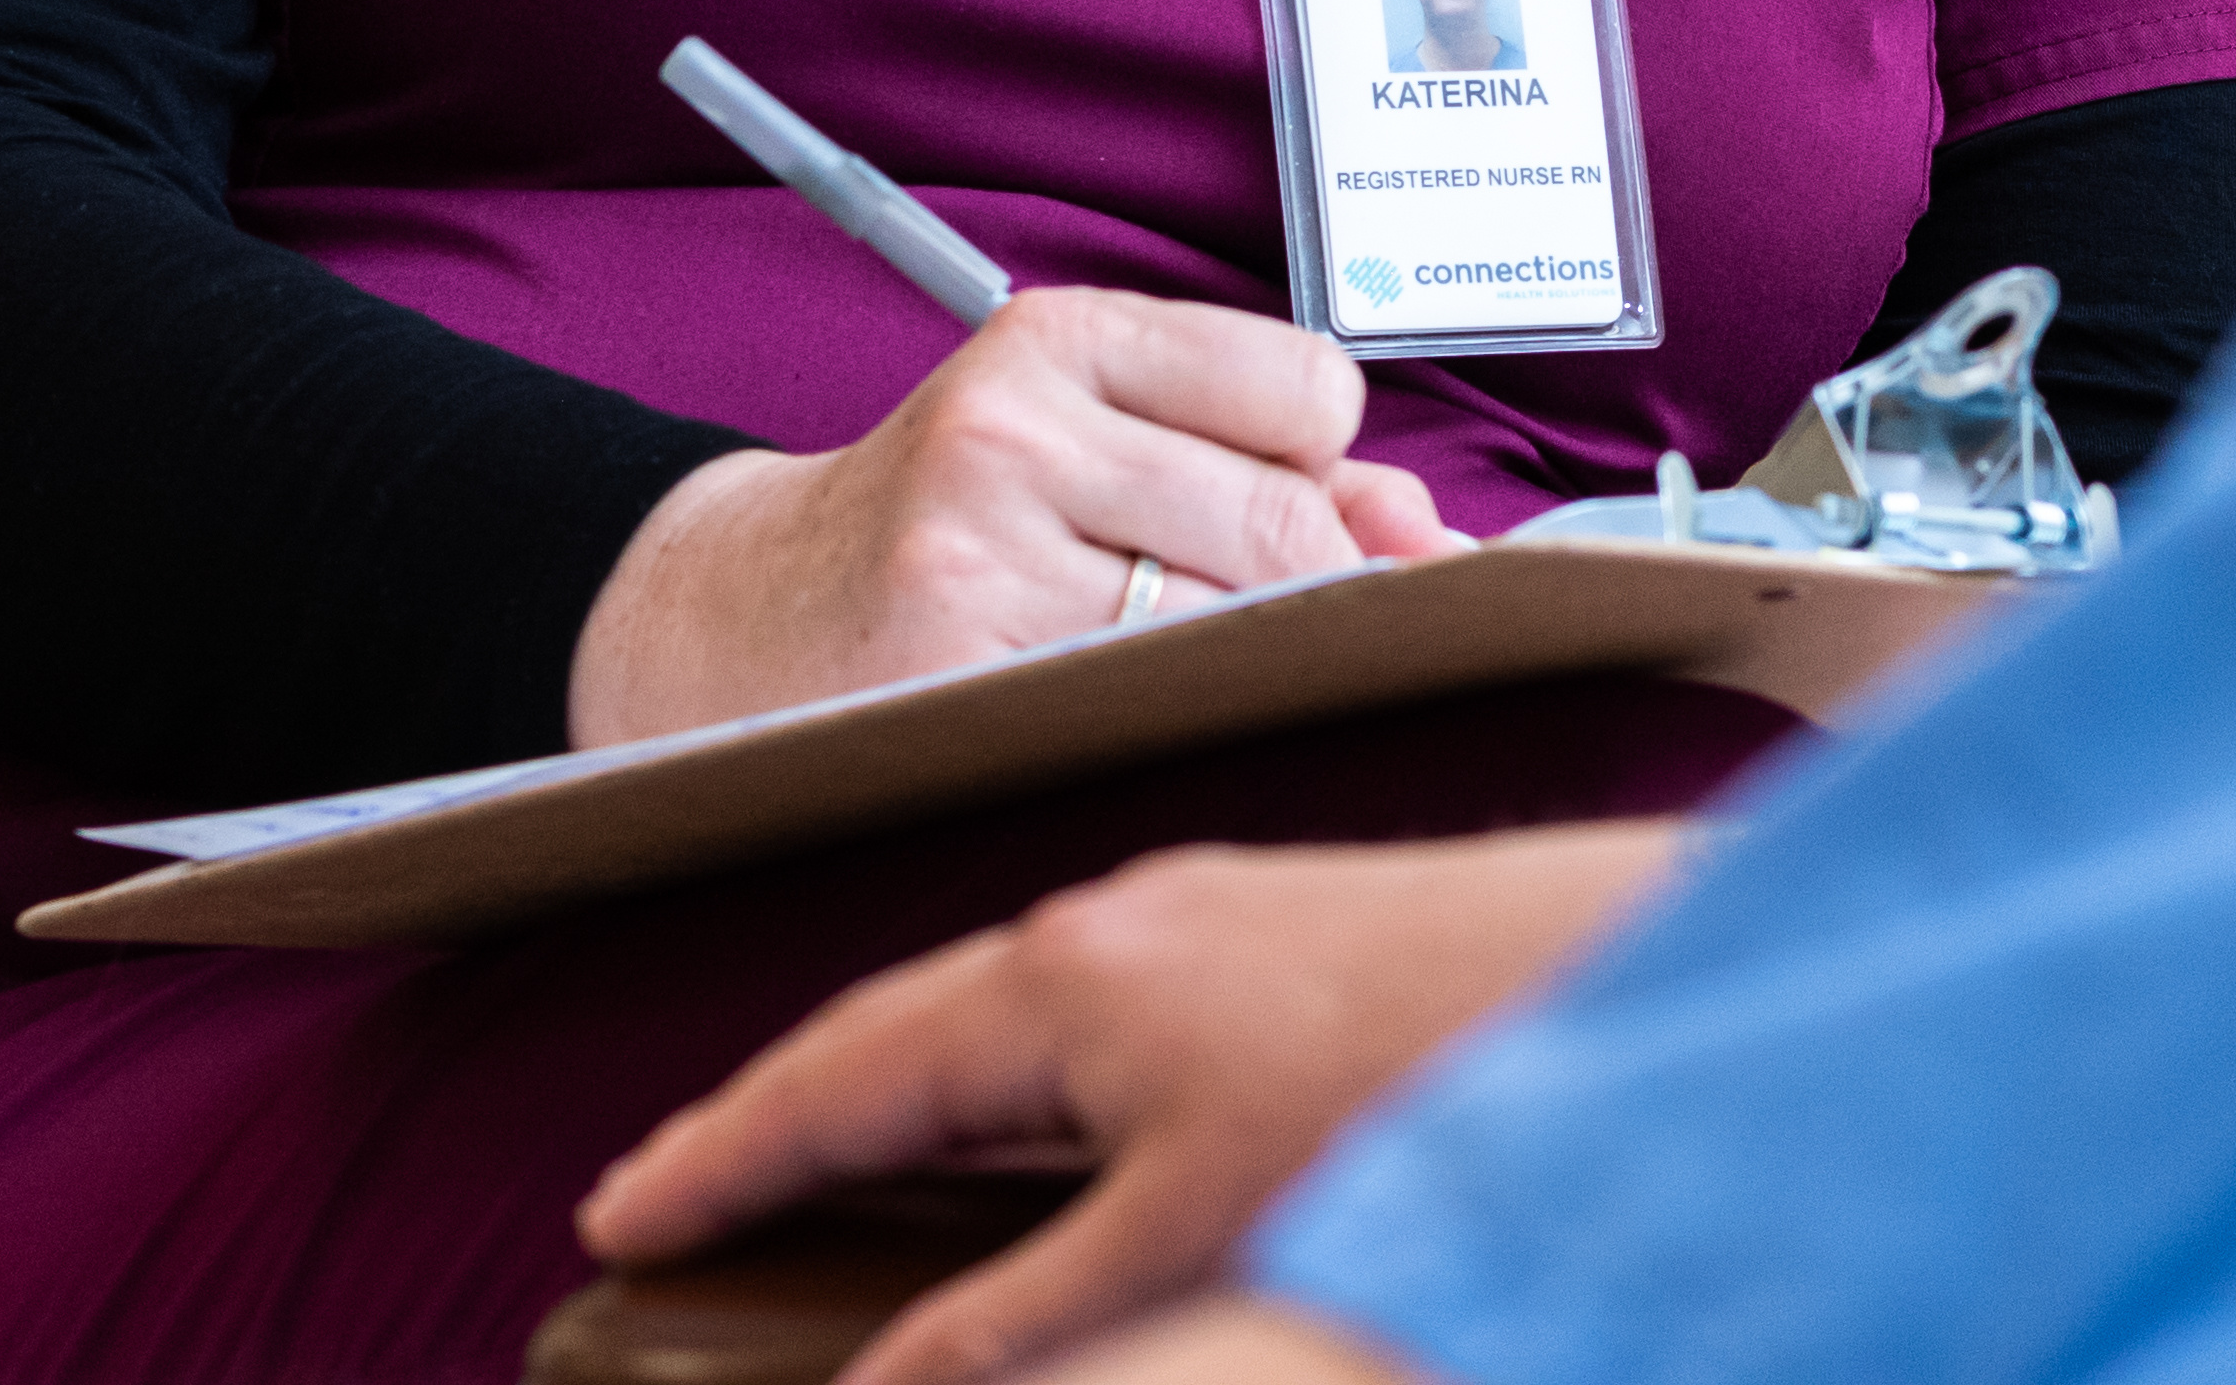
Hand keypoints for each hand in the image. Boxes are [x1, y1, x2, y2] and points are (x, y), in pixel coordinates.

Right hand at [566, 293, 1464, 745]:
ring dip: (1236, 666)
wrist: (732, 617)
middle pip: (1286, 520)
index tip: (1268, 507)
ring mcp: (974, 545)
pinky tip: (1112, 716)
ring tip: (1166, 667)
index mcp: (1060, 337)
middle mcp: (1014, 422)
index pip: (1308, 390)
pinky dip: (1165, 720)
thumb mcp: (1095, 441)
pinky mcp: (949, 664)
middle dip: (1302, 590)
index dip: (1318, 466)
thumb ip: (1283, 465)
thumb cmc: (954, 527)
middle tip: (1238, 623)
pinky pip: (1140, 703)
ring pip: (1227, 623)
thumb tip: (1440, 541)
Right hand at [574, 821, 1694, 1383]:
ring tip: (828, 1173)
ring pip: (1000, 1014)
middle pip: (902, 1028)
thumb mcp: (1188, 1234)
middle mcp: (1119, 922)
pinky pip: (1087, 1007)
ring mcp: (1201, 917)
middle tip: (682, 1191)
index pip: (845, 1076)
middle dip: (783, 1115)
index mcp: (1068, 980)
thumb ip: (1024, 1318)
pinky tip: (1031, 1130)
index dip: (725, 1156)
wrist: (1613, 978)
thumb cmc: (1417, 1084)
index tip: (622, 1211)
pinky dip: (1011, 1073)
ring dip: (901, 1092)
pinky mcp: (1278, 938)